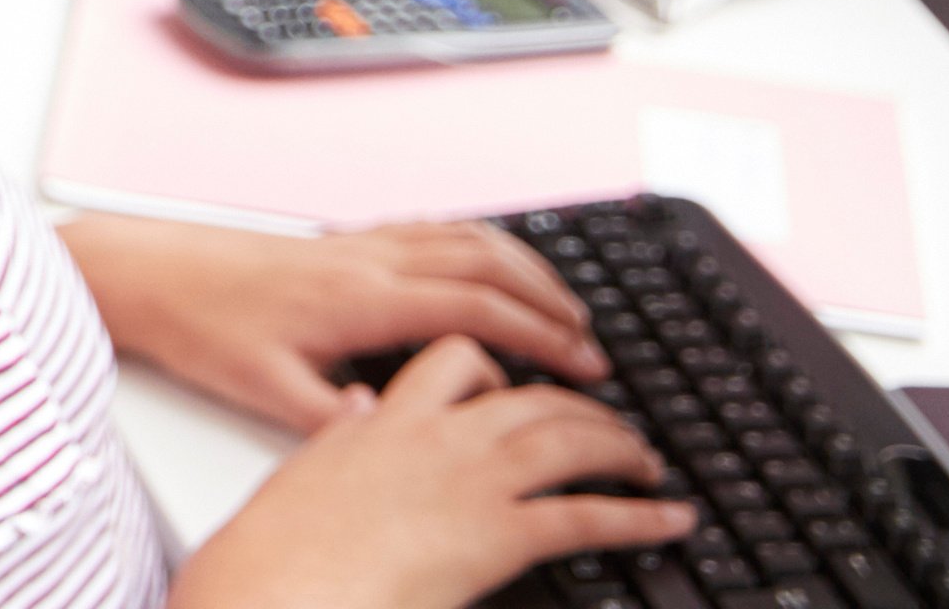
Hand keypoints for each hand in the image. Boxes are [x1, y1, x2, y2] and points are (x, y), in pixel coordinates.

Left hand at [66, 214, 606, 432]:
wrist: (147, 272)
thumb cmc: (202, 329)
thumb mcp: (265, 392)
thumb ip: (332, 417)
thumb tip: (389, 427)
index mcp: (361, 298)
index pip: (478, 310)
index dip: (542, 336)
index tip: (587, 364)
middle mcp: (368, 259)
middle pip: (488, 264)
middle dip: (552, 300)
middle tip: (596, 340)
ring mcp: (356, 242)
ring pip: (464, 238)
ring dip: (524, 265)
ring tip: (565, 302)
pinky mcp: (341, 239)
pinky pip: (431, 228)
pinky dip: (480, 241)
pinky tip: (492, 262)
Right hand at [176, 337, 695, 608]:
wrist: (277, 585)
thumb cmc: (280, 546)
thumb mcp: (305, 469)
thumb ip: (341, 431)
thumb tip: (356, 412)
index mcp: (386, 419)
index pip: (458, 361)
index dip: (502, 370)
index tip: (525, 385)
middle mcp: (437, 437)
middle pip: (532, 398)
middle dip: (583, 407)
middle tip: (614, 426)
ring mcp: (471, 482)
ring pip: (569, 438)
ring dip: (621, 446)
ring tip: (649, 462)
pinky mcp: (499, 536)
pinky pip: (589, 516)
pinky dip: (641, 516)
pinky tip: (671, 518)